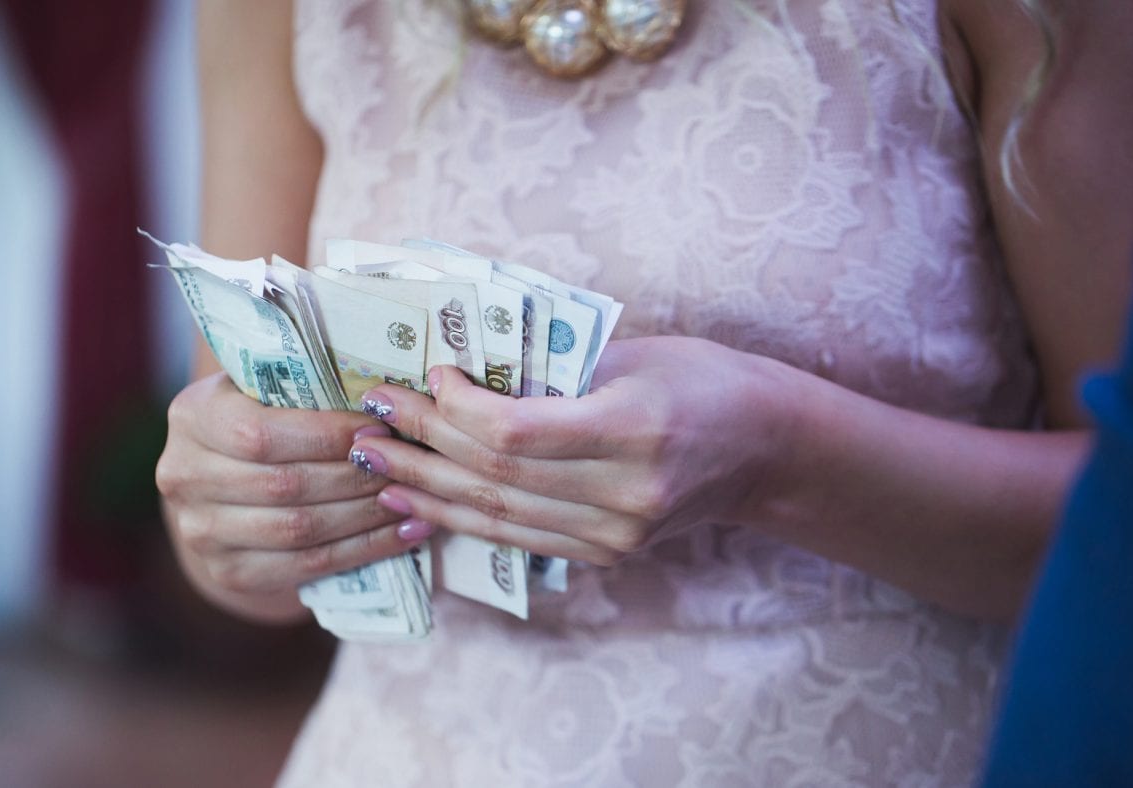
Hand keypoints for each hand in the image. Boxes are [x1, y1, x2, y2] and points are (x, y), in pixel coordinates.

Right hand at [157, 373, 433, 607]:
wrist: (220, 487)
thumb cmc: (260, 420)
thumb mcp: (264, 390)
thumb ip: (304, 386)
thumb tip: (386, 393)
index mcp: (193, 416)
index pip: (261, 434)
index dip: (327, 436)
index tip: (382, 430)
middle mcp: (183, 475)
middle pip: (284, 486)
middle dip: (356, 477)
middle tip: (408, 467)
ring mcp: (200, 531)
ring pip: (298, 530)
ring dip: (366, 516)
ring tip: (413, 500)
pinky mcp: (226, 572)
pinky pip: (306, 566)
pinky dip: (362, 550)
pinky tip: (402, 534)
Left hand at [347, 336, 792, 565]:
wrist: (764, 449)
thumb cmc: (699, 379)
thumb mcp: (633, 353)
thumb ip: (552, 369)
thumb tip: (459, 371)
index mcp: (635, 430)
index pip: (516, 433)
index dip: (456, 410)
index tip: (426, 376)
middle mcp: (625, 494)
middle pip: (497, 476)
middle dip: (423, 447)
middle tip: (368, 422)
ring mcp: (616, 534)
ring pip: (499, 516)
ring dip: (428, 490)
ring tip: (374, 467)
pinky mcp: (606, 554)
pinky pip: (518, 538)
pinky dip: (464, 519)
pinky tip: (420, 504)